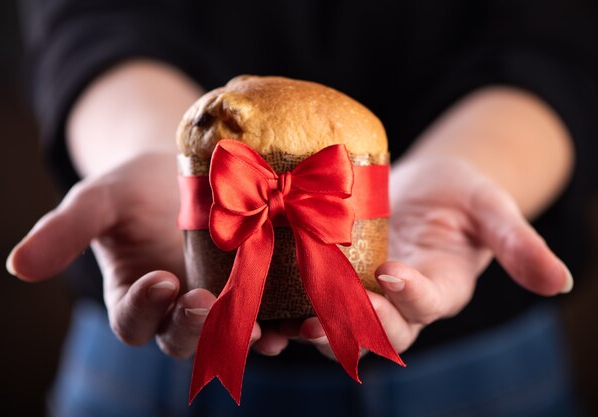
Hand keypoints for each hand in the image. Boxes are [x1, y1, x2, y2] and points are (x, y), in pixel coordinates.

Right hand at [7, 153, 268, 357]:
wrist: (189, 167)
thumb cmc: (138, 184)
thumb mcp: (101, 197)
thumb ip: (66, 229)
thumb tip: (18, 265)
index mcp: (137, 294)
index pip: (133, 319)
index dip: (142, 308)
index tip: (159, 282)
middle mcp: (180, 308)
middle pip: (186, 338)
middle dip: (199, 327)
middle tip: (211, 305)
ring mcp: (224, 301)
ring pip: (237, 335)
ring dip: (257, 337)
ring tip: (276, 329)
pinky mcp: (262, 287)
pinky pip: (277, 313)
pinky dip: (293, 318)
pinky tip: (312, 313)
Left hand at [300, 157, 572, 357]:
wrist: (424, 187)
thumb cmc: (462, 195)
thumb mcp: (491, 208)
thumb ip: (519, 244)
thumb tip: (562, 283)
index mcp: (441, 286)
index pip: (428, 302)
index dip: (411, 295)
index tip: (392, 273)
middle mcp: (399, 300)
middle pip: (377, 328)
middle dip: (350, 327)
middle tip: (319, 320)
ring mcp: (364, 292)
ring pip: (338, 325)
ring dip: (311, 328)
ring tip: (281, 325)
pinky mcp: (334, 277)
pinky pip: (310, 301)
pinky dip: (287, 308)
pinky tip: (259, 305)